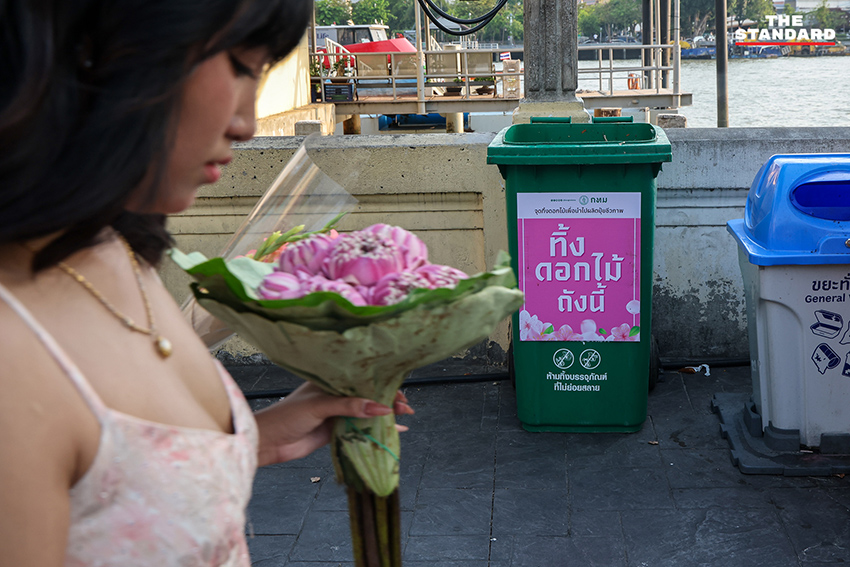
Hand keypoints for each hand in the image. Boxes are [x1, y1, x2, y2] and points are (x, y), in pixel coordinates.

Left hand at [254, 383, 413, 466]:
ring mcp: (336, 414)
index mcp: (330, 382)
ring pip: (366, 413)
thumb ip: (349, 406)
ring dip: (385, 416)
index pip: (362, 380)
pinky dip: (377, 431)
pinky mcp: (335, 431)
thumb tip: (380, 408)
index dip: (381, 384)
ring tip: (405, 417)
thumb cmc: (286, 416)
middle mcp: (335, 396)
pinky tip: (393, 433)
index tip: (398, 393)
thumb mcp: (319, 406)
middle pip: (368, 396)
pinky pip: (361, 429)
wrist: (268, 442)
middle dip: (388, 400)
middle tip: (405, 407)